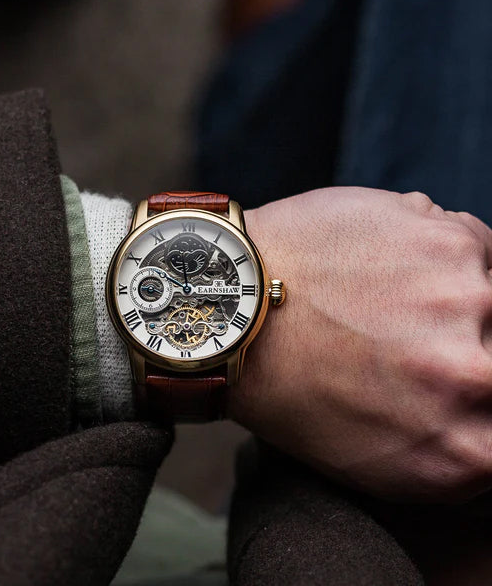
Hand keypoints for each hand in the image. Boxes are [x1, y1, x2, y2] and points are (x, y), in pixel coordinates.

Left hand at [233, 187, 491, 501]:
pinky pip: (478, 249)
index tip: (457, 378)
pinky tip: (391, 265)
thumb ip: (452, 448)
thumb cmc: (290, 389)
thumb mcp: (374, 461)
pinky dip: (444, 257)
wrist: (238, 310)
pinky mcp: (449, 243)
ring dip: (457, 300)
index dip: (482, 399)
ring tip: (394, 298)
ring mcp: (467, 305)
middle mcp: (475, 381)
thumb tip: (487, 418)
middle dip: (470, 350)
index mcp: (463, 454)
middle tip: (412, 339)